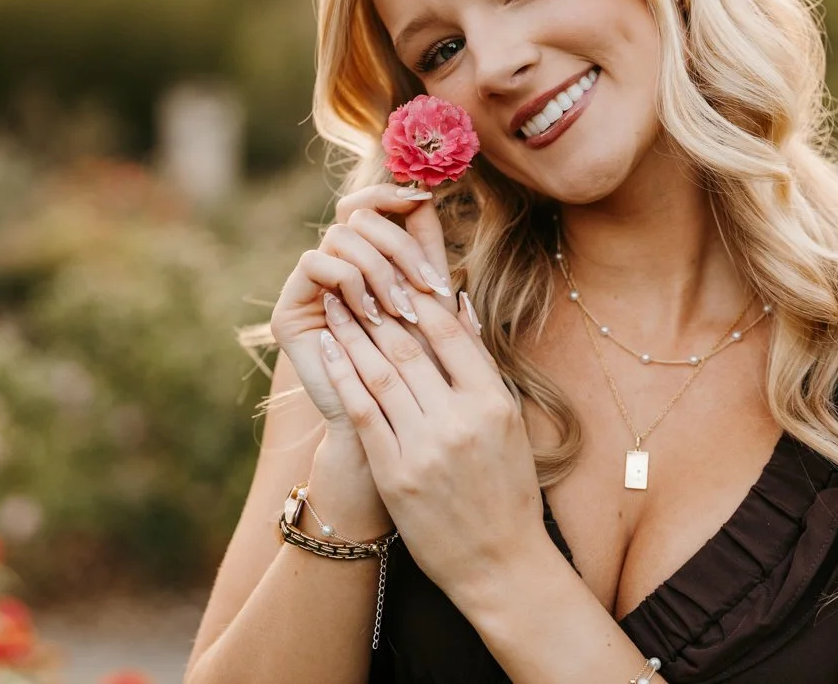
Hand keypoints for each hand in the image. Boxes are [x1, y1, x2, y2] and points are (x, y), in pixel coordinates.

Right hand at [269, 185, 462, 433]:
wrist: (392, 423)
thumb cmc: (421, 365)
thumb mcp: (429, 300)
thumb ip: (426, 250)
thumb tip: (427, 193)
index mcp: (364, 258)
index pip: (368, 202)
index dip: (391, 192)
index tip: (424, 198)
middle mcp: (332, 265)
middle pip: (359, 215)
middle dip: (400, 245)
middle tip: (428, 286)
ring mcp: (308, 287)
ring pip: (341, 236)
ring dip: (379, 269)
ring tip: (402, 310)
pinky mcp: (289, 310)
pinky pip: (316, 263)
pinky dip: (350, 283)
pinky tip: (371, 315)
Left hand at [316, 276, 544, 601]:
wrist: (500, 563)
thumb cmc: (507, 488)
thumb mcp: (509, 421)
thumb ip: (481, 364)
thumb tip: (459, 303)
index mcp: (493, 402)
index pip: (450, 333)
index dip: (417, 299)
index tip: (394, 274)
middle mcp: (459, 420)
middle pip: (408, 349)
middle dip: (375, 308)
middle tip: (351, 278)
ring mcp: (425, 448)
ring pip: (380, 374)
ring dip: (352, 335)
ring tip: (334, 306)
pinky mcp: (395, 474)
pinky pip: (363, 412)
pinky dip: (344, 376)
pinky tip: (328, 351)